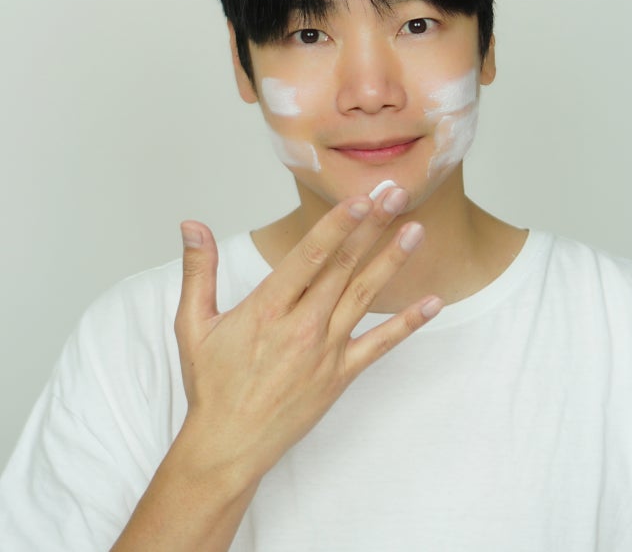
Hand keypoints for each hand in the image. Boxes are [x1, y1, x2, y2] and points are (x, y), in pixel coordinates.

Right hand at [174, 187, 441, 488]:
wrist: (228, 445)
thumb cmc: (213, 385)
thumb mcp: (193, 324)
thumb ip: (198, 270)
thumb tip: (191, 225)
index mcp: (267, 308)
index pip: (310, 255)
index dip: (339, 224)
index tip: (362, 198)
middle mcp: (302, 325)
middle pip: (344, 266)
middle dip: (373, 226)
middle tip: (395, 193)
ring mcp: (326, 350)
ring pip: (365, 296)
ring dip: (392, 260)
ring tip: (415, 230)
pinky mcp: (342, 374)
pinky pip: (381, 345)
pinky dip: (409, 323)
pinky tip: (432, 303)